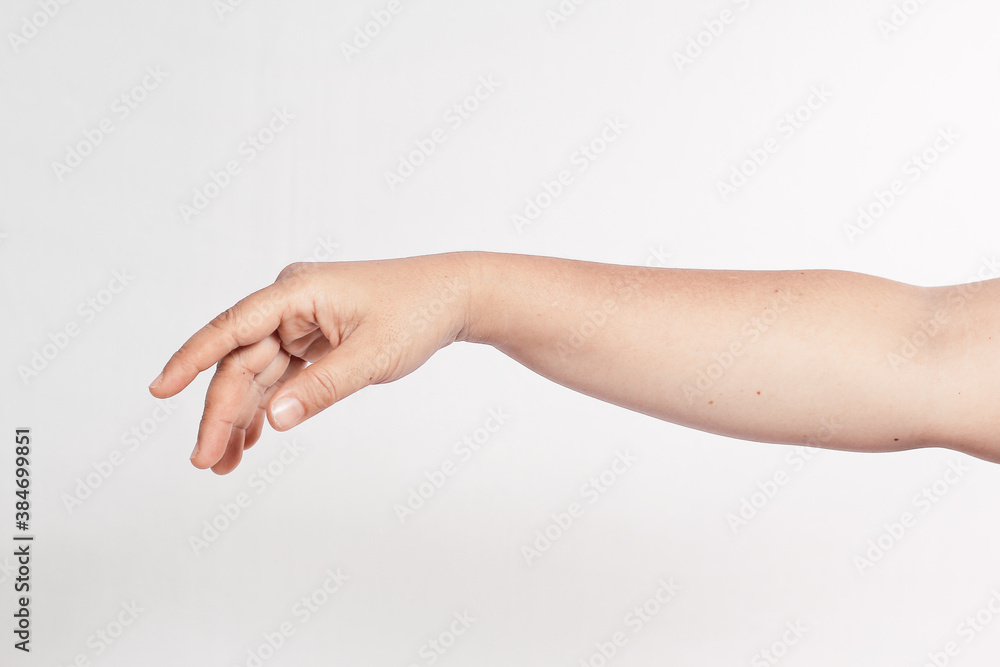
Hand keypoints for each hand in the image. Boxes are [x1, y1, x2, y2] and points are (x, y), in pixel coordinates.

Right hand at [148, 253, 475, 473]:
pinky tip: (253, 439)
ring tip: (224, 464)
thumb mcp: (372, 356)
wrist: (455, 296)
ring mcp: (300, 319)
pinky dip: (268, 405)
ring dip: (241, 416)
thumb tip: (272, 420)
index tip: (159, 390)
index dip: (191, 360)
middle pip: (241, 361)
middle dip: (221, 412)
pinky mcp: (313, 335)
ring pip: (257, 372)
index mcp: (296, 292)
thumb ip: (322, 389)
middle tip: (205, 462)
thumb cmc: (417, 312)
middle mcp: (290, 302)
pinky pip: (279, 373)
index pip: (231, 328)